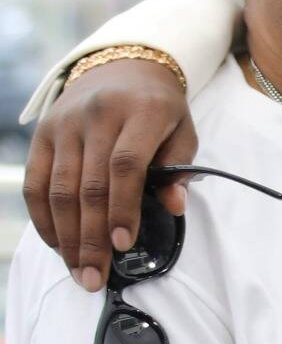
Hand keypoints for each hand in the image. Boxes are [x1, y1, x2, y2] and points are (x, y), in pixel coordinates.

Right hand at [24, 57, 198, 290]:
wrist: (122, 68)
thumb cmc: (158, 109)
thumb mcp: (182, 131)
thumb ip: (180, 169)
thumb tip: (174, 207)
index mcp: (140, 113)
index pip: (125, 166)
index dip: (123, 208)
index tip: (125, 244)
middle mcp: (96, 117)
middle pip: (88, 186)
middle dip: (92, 237)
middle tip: (95, 276)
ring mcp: (64, 125)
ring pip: (59, 189)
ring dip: (68, 236)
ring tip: (79, 270)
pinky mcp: (42, 135)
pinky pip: (36, 183)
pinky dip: (44, 218)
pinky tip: (58, 244)